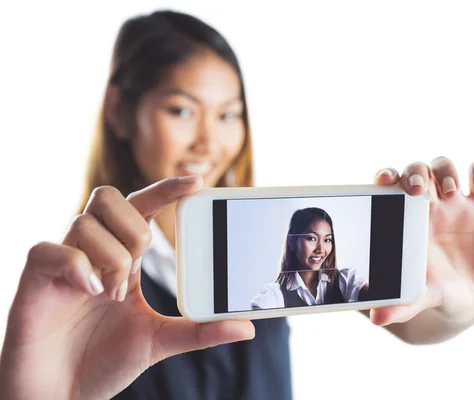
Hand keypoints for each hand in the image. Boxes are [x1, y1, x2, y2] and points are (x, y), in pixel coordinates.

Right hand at [0, 177, 254, 399]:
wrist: (60, 397)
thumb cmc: (103, 363)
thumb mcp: (159, 342)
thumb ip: (199, 331)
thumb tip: (247, 329)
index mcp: (122, 258)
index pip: (143, 207)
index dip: (166, 189)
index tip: (197, 181)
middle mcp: (91, 251)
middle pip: (109, 197)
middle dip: (133, 229)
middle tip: (135, 271)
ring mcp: (62, 263)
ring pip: (83, 221)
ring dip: (109, 259)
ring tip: (109, 296)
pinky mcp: (33, 279)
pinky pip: (49, 249)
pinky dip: (76, 268)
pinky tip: (89, 294)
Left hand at [369, 157, 473, 337]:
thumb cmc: (439, 294)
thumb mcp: (421, 299)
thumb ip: (400, 305)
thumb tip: (376, 319)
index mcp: (405, 221)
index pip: (391, 186)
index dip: (387, 176)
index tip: (385, 181)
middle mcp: (428, 207)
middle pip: (417, 170)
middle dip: (416, 171)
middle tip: (418, 189)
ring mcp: (456, 204)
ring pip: (444, 166)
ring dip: (445, 170)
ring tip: (451, 192)